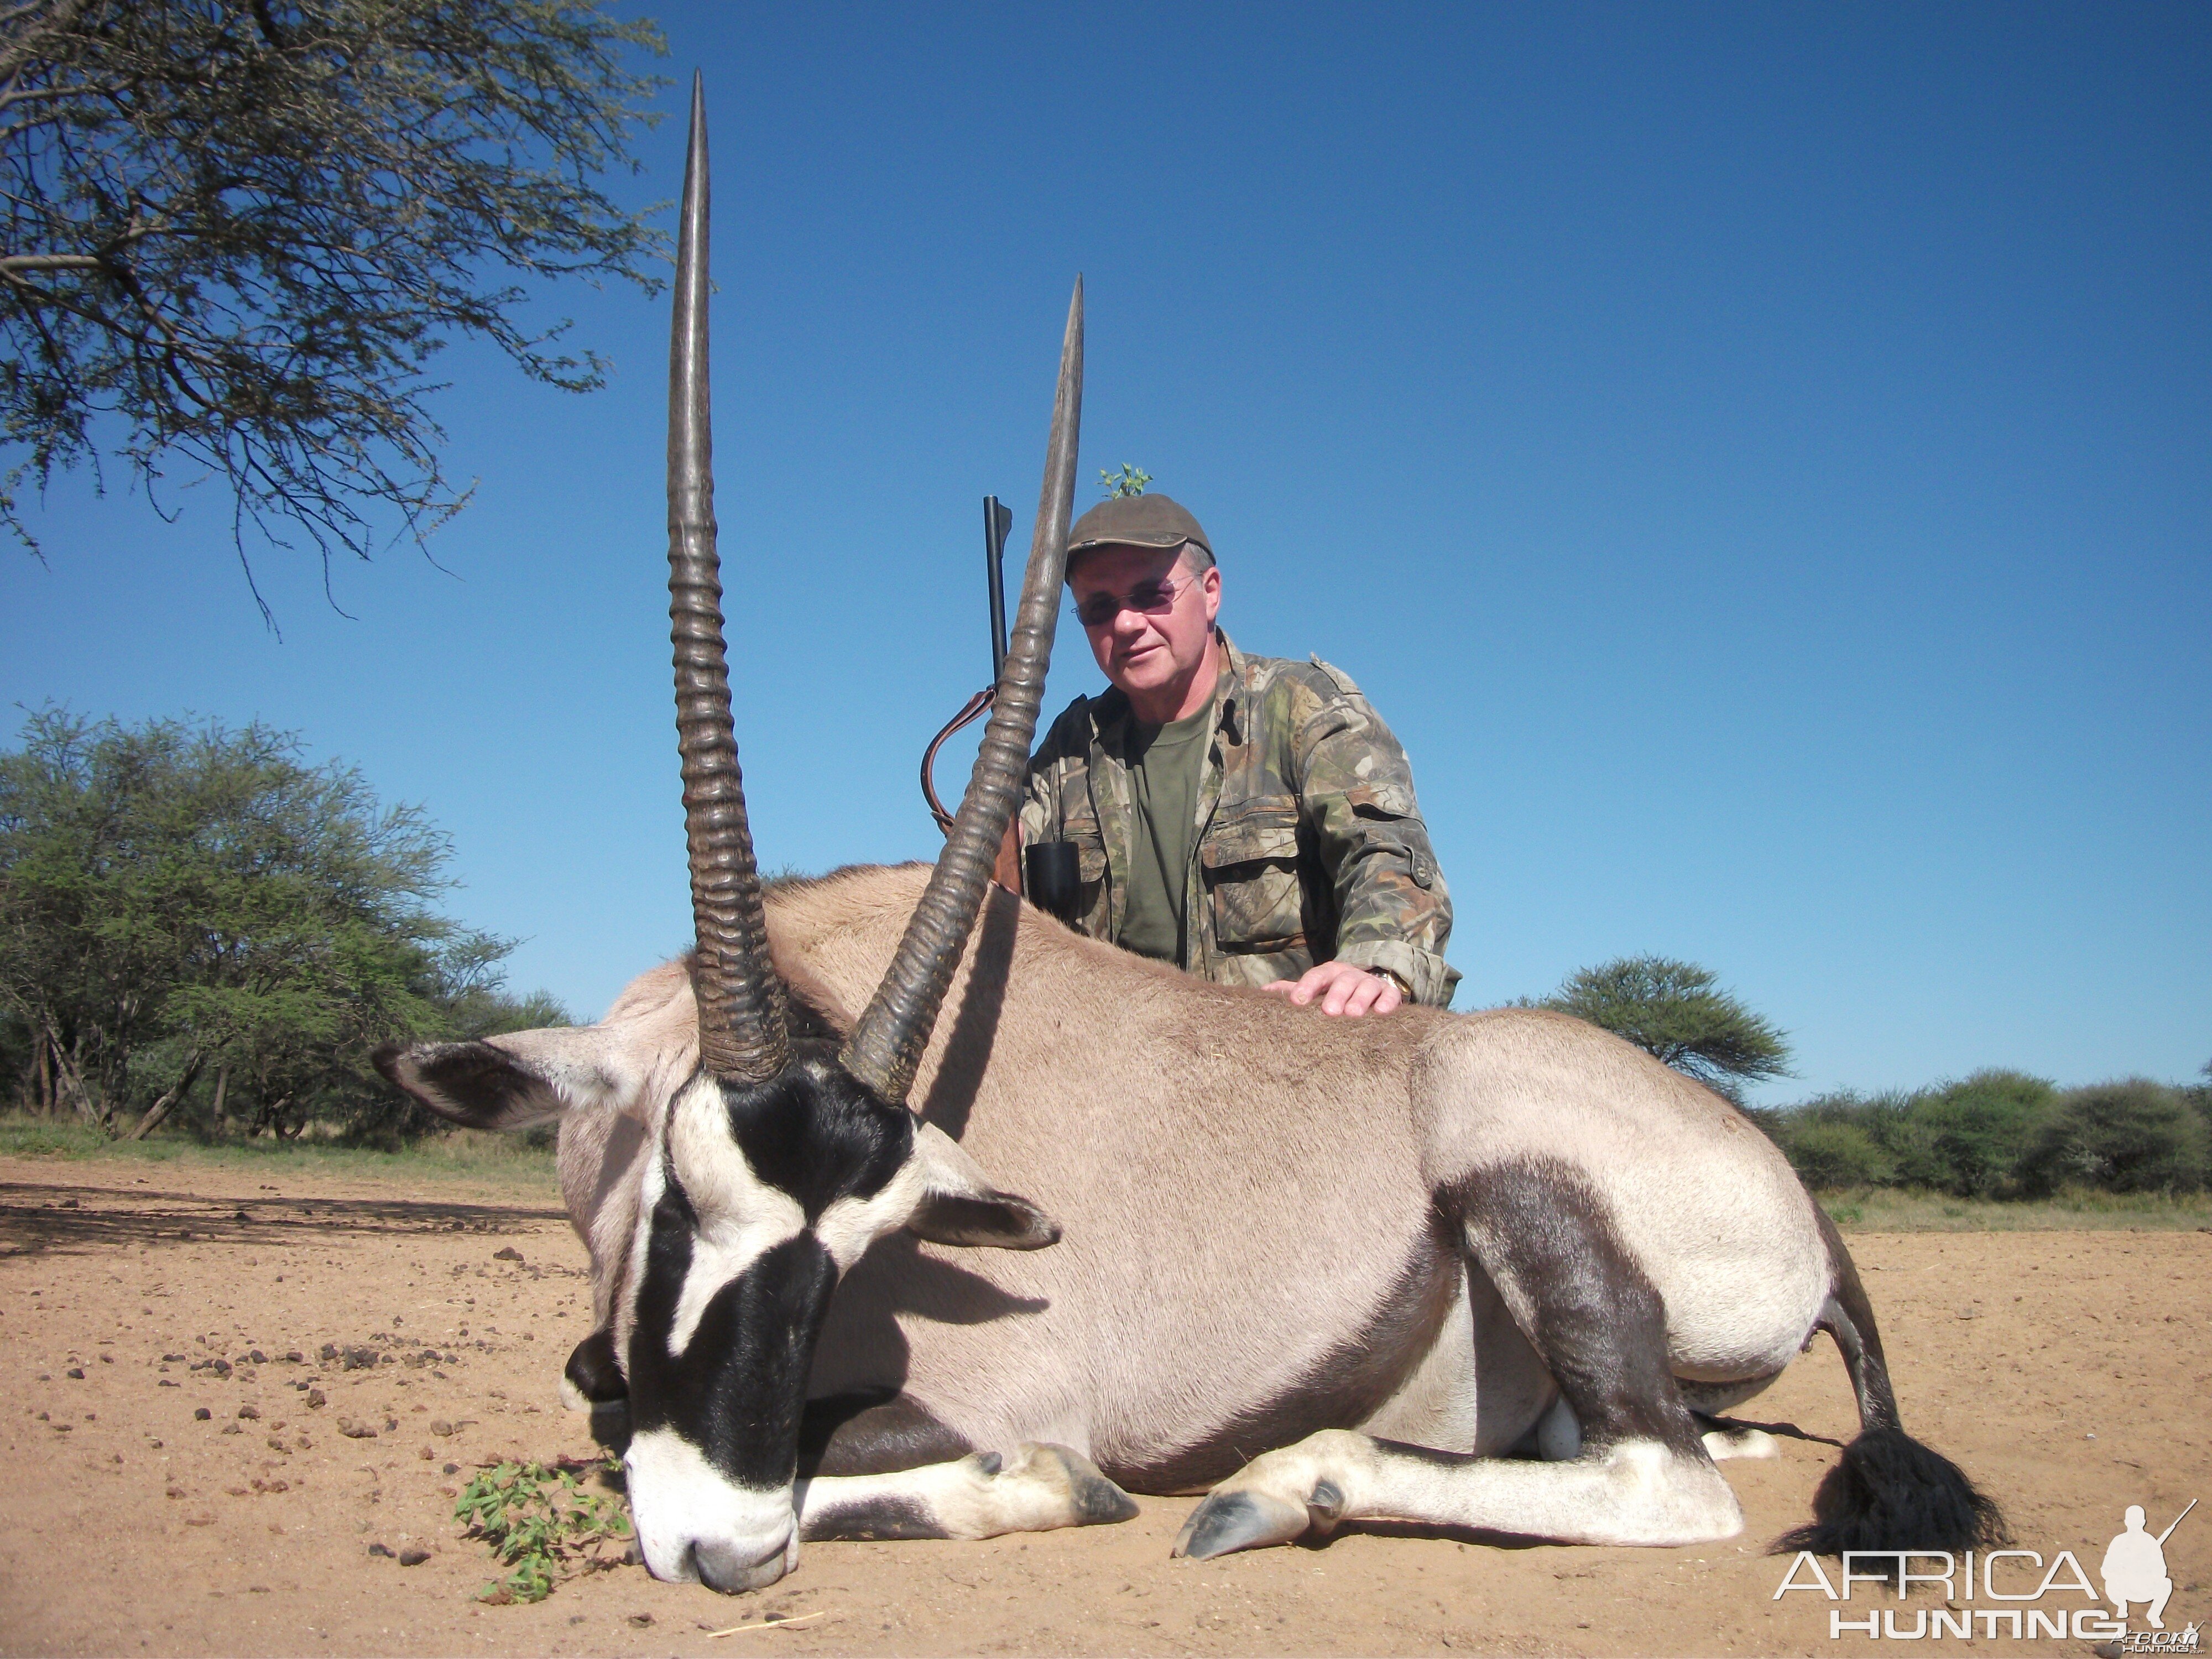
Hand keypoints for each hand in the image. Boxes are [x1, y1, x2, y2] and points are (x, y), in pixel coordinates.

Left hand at [1258, 960, 1405, 1016]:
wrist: (1370, 989)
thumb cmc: (1334, 993)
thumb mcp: (1314, 990)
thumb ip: (1291, 991)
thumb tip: (1261, 993)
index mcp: (1329, 973)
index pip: (1316, 976)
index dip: (1306, 986)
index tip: (1297, 1001)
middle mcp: (1350, 975)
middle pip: (1342, 980)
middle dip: (1336, 994)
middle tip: (1329, 1012)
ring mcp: (1370, 983)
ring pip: (1366, 987)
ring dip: (1359, 1000)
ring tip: (1352, 1015)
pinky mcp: (1389, 994)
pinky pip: (1390, 996)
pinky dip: (1386, 1003)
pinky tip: (1380, 1013)